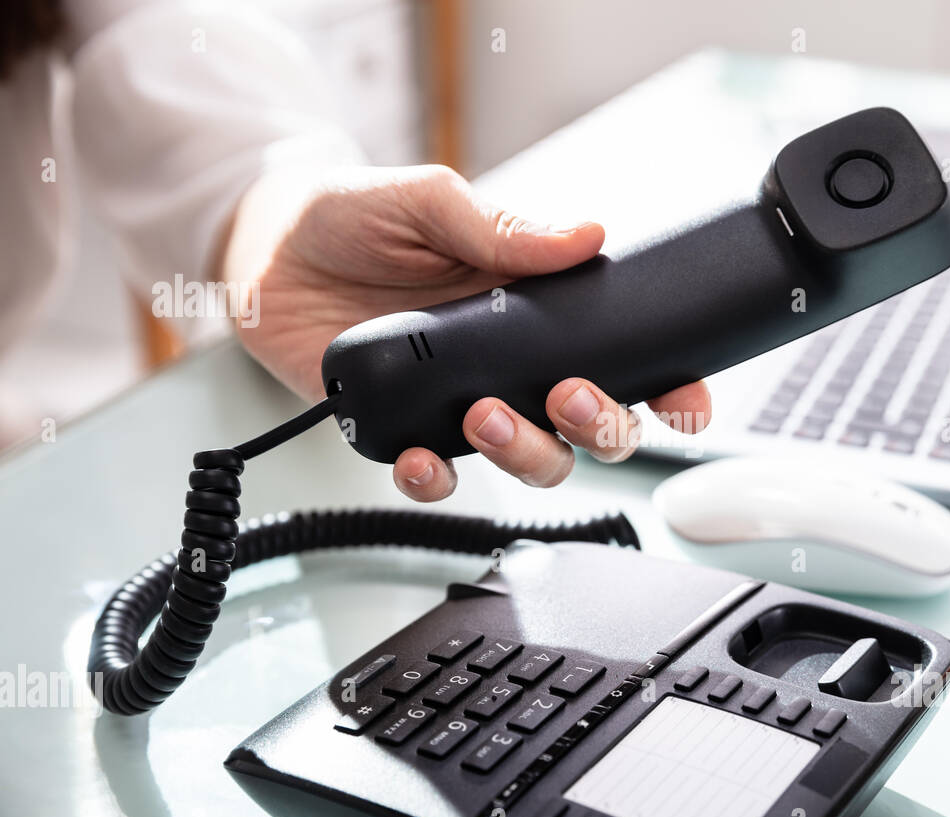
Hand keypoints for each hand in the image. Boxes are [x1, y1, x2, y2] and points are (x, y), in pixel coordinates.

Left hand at [222, 164, 709, 500]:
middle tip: (566, 395)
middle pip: (590, 426)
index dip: (666, 387)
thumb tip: (585, 235)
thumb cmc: (352, 216)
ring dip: (525, 453)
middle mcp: (511, 364)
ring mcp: (462, 403)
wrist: (264, 251)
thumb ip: (503, 227)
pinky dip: (435, 480)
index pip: (621, 356)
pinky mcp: (405, 432)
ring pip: (531, 461)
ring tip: (483, 417)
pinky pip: (438, 479)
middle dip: (598, 426)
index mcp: (536, 309)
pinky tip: (421, 458)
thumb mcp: (429, 201)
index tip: (682, 403)